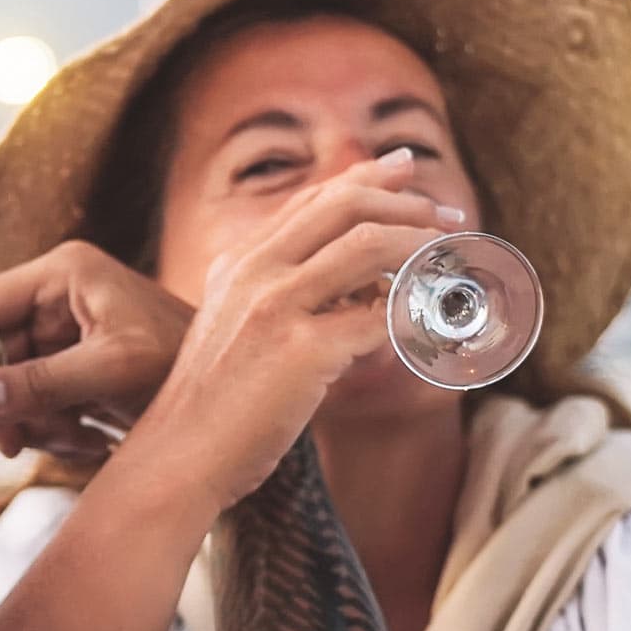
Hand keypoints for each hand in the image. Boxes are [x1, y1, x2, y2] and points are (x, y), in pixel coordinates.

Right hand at [0, 242, 191, 459]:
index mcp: (64, 274)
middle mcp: (58, 295)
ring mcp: (66, 331)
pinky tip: (86, 438)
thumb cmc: (188, 366)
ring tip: (74, 437)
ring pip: (9, 384)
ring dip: (31, 422)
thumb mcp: (111, 372)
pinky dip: (51, 427)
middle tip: (11, 443)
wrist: (241, 395)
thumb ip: (40, 383)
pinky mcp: (76, 364)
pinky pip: (35, 399)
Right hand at [116, 151, 458, 510]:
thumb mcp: (234, 330)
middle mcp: (255, 270)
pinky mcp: (302, 350)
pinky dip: (414, 315)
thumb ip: (281, 297)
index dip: (370, 178)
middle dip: (409, 205)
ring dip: (422, 249)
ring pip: (370, 245)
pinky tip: (429, 324)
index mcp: (239, 261)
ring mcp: (276, 306)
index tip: (409, 172)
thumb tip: (363, 288)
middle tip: (451, 220)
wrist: (179, 457)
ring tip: (450, 266)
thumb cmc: (214, 407)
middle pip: (346, 204)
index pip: (314, 198)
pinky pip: (381, 315)